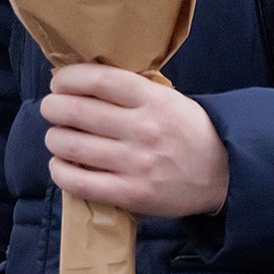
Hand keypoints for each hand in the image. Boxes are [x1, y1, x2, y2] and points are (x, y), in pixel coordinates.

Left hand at [42, 63, 228, 217]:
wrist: (223, 173)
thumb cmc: (186, 130)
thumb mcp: (167, 99)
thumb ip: (130, 91)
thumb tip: (80, 81)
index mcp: (153, 99)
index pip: (99, 80)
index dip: (69, 78)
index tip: (58, 82)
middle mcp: (143, 129)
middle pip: (78, 111)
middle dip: (53, 108)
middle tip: (51, 109)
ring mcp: (137, 163)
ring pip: (73, 145)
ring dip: (54, 139)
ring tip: (57, 137)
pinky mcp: (132, 194)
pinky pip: (81, 182)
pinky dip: (61, 171)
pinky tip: (60, 165)